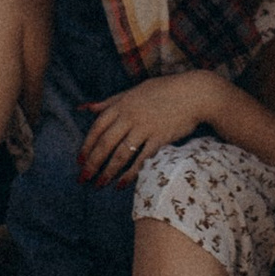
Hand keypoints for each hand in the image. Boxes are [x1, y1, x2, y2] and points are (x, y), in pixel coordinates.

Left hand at [80, 72, 219, 185]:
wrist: (194, 93)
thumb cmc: (164, 91)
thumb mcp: (134, 91)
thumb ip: (109, 101)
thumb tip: (84, 108)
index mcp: (122, 104)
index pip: (97, 127)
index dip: (86, 145)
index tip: (79, 161)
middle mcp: (130, 116)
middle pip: (105, 143)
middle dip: (92, 163)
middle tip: (83, 179)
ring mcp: (145, 127)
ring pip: (121, 153)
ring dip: (108, 171)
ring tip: (100, 185)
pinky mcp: (160, 138)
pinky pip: (141, 159)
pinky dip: (131, 173)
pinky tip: (122, 184)